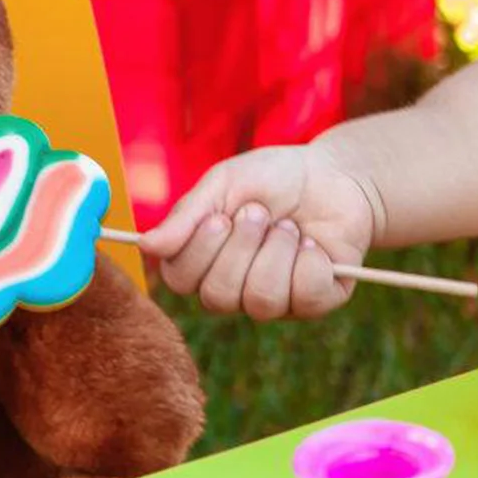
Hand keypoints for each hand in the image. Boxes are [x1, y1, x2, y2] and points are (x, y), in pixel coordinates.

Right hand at [142, 143, 379, 320]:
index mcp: (204, 263)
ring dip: (277, 252)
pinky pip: (305, 297)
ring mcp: (275, 300)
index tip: (221, 215)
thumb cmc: (274, 179)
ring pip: (261, 300)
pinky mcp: (314, 301)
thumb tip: (143, 245)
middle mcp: (234, 289)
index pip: (180, 279)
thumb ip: (187, 214)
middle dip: (243, 246)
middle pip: (218, 296)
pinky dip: (310, 262)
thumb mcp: (226, 182)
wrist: (335, 176)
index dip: (200, 249)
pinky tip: (313, 244)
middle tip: (260, 212)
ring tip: (289, 226)